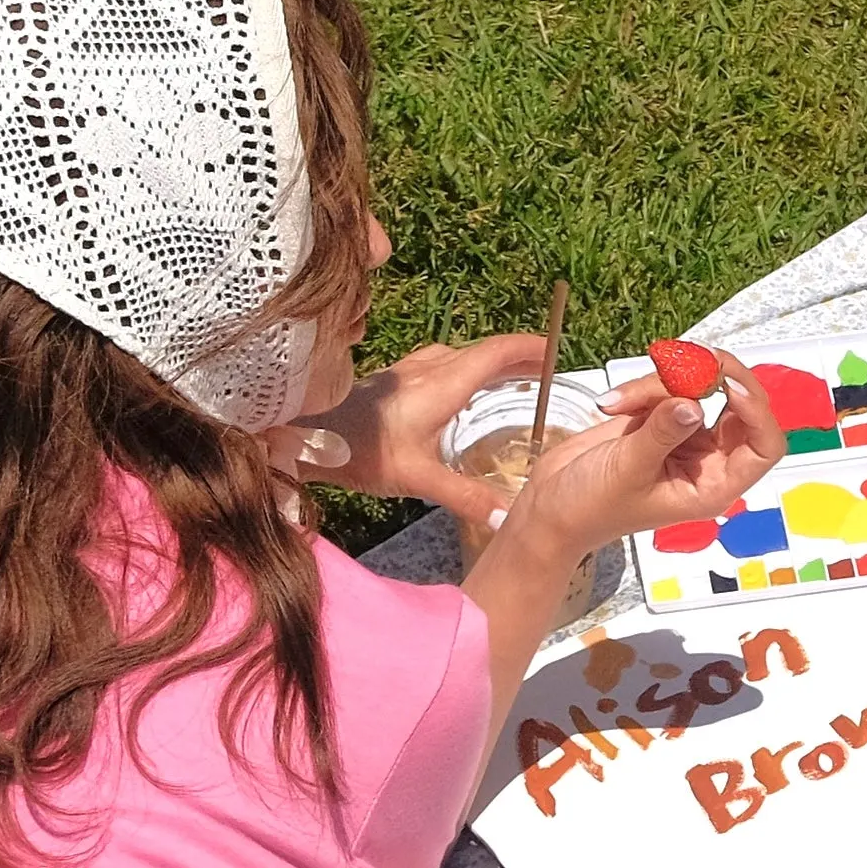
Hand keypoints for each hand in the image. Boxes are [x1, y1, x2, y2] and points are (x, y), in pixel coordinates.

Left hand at [278, 334, 551, 522]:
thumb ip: (465, 496)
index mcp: (444, 384)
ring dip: (493, 363)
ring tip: (515, 381)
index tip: (559, 352)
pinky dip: (468, 371)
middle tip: (549, 373)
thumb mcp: (417, 478)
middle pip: (486, 351)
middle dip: (521, 358)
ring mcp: (411, 370)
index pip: (499, 352)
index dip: (532, 348)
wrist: (307, 436)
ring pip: (463, 356)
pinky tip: (463, 392)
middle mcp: (431, 369)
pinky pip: (444, 364)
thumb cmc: (361, 450)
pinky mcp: (396, 379)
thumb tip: (508, 519)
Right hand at [497, 354, 787, 563]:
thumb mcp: (627, 471)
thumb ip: (663, 433)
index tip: (730, 387)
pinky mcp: (661, 418)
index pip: (764, 447)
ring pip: (699, 389)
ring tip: (619, 402)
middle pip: (740, 406)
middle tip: (686, 360)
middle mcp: (709, 460)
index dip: (757, 414)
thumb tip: (693, 403)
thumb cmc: (590, 507)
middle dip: (714, 378)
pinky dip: (644, 386)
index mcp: (714, 486)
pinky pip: (669, 387)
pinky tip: (612, 404)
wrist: (550, 506)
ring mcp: (686, 436)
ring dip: (663, 383)